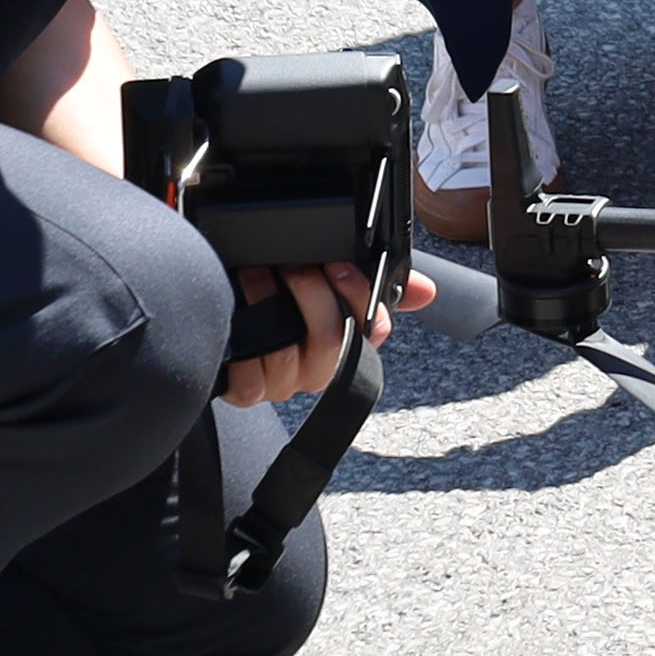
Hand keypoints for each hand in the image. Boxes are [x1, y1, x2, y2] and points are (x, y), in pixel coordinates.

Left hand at [221, 260, 436, 408]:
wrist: (227, 330)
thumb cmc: (284, 304)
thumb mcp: (333, 286)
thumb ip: (377, 285)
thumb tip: (427, 290)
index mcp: (347, 345)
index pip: (374, 329)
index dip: (359, 296)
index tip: (339, 265)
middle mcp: (319, 370)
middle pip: (332, 339)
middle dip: (311, 292)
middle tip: (293, 264)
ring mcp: (283, 383)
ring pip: (288, 353)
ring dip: (268, 301)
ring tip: (256, 272)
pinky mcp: (247, 391)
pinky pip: (251, 374)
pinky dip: (242, 334)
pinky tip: (236, 307)